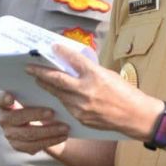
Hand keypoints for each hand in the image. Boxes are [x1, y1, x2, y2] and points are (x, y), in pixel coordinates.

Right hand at [0, 93, 68, 155]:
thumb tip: (51, 76)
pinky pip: (33, 146)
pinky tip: (62, 136)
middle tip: (52, 112)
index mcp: (4, 103)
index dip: (3, 99)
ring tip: (64, 127)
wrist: (43, 123)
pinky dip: (50, 141)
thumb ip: (37, 88)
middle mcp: (4, 119)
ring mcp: (10, 134)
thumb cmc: (40, 102)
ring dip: (48, 131)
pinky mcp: (18, 146)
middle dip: (35, 115)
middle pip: (16, 118)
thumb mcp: (36, 94)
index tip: (11, 97)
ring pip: (28, 134)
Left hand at [26, 46, 158, 138]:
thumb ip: (90, 72)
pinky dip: (60, 98)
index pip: (73, 60)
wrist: (135, 116)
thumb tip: (74, 67)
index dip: (61, 52)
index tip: (52, 47)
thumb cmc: (126, 93)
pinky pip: (66, 105)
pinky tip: (56, 95)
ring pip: (58, 94)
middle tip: (29, 68)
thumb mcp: (108, 75)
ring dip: (47, 86)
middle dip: (41, 73)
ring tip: (39, 80)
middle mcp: (86, 90)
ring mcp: (81, 106)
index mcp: (95, 75)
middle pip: (56, 79)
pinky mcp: (81, 117)